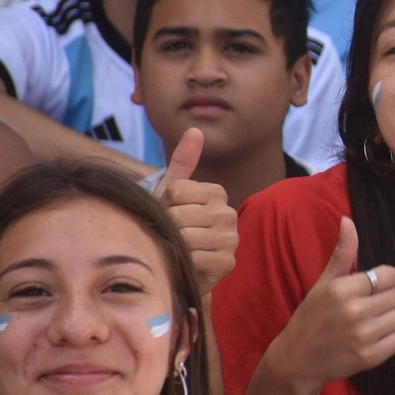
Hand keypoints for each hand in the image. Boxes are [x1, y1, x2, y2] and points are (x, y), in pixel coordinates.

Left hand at [155, 128, 236, 296]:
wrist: (176, 266)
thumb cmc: (173, 227)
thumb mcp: (172, 194)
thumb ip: (182, 162)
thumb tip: (195, 129)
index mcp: (217, 192)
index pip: (177, 191)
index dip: (163, 205)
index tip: (169, 215)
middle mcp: (229, 213)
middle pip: (179, 215)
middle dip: (167, 227)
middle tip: (172, 236)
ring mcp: (231, 238)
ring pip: (185, 237)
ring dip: (173, 246)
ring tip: (177, 249)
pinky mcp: (227, 262)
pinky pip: (193, 258)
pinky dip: (183, 263)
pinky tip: (186, 264)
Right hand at [271, 217, 394, 394]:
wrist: (298, 360)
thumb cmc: (311, 317)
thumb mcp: (323, 283)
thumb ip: (343, 253)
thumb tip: (348, 220)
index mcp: (342, 290)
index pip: (389, 274)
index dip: (387, 278)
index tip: (376, 287)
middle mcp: (355, 311)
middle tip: (380, 303)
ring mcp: (365, 336)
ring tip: (388, 315)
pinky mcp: (374, 356)